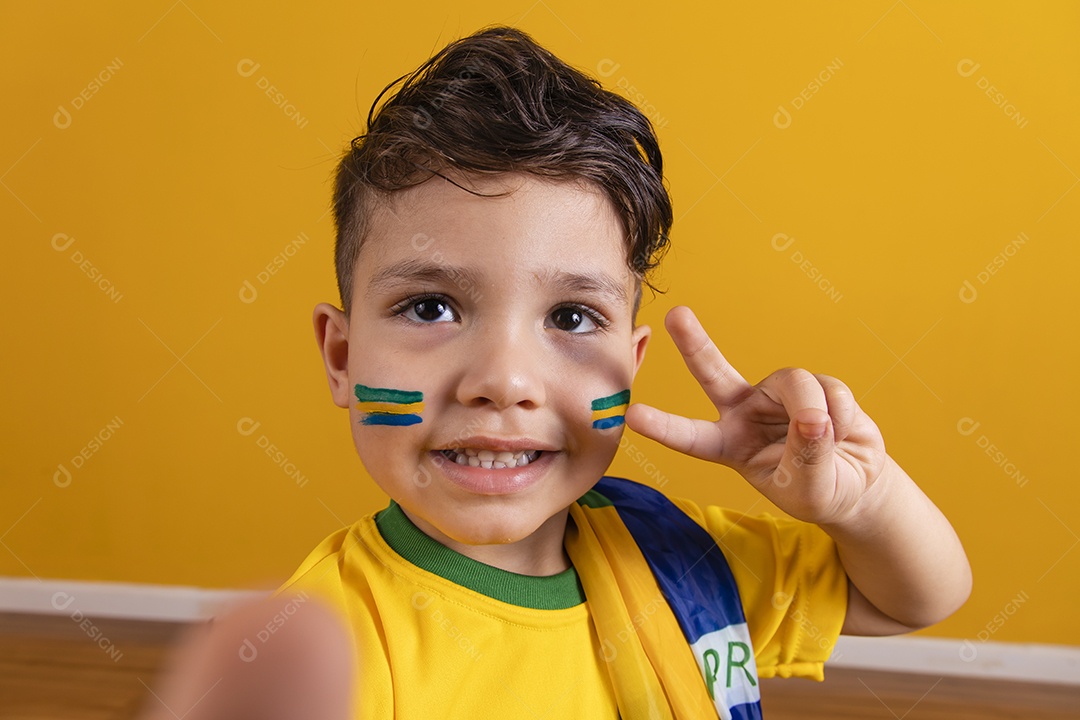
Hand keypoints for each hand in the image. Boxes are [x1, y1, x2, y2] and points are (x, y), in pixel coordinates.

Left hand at [625, 306, 887, 524]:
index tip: (632, 416)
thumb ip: (806, 456)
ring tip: (829, 437)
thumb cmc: (819, 492)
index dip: (663, 426)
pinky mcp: (813, 385)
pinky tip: (844, 431)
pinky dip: (843, 413)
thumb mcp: (807, 490)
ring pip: (793, 382)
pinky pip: (829, 388)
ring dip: (815, 410)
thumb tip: (812, 417)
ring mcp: (777, 395)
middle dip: (694, 343)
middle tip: (675, 315)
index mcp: (728, 445)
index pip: (690, 437)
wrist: (856, 484)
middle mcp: (745, 412)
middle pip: (713, 372)